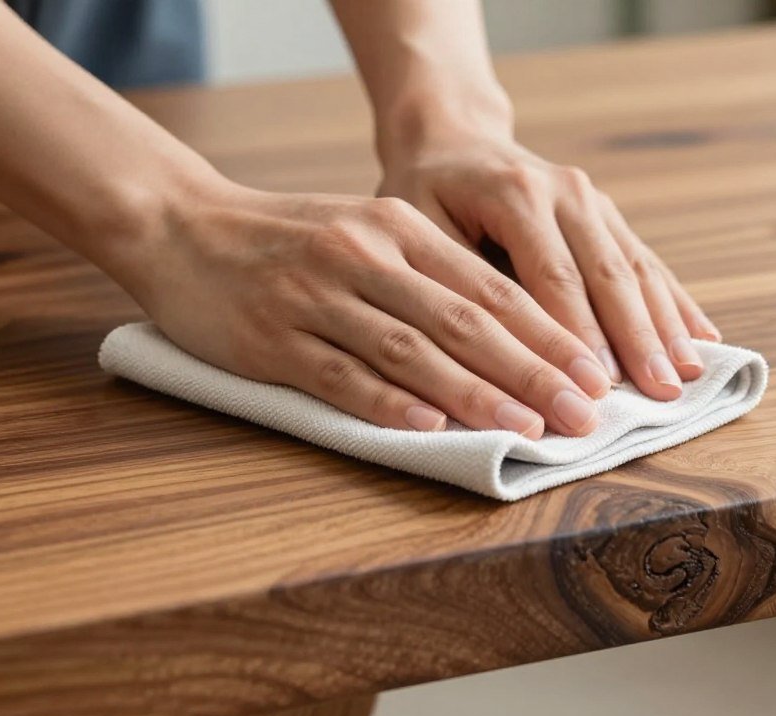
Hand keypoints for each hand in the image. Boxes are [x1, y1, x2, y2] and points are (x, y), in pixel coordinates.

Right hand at [124, 181, 613, 437]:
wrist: (181, 225)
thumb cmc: (286, 237)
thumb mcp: (364, 230)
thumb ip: (426, 274)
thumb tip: (502, 337)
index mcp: (398, 228)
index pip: (489, 288)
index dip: (548, 335)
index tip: (594, 376)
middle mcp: (365, 255)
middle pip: (464, 320)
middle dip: (531, 370)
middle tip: (583, 412)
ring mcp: (317, 296)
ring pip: (410, 348)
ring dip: (473, 392)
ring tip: (525, 427)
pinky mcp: (273, 338)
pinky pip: (339, 373)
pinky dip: (386, 403)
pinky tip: (429, 430)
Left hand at [379, 134, 722, 400]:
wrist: (452, 141)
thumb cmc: (425, 193)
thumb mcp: (418, 227)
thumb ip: (459, 282)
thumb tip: (496, 356)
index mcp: (517, 193)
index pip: (554, 277)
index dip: (579, 336)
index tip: (598, 388)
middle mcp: (565, 190)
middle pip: (608, 274)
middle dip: (637, 338)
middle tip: (660, 393)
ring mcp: (592, 200)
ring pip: (635, 268)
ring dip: (665, 324)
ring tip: (688, 375)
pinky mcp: (606, 215)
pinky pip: (646, 261)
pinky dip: (675, 303)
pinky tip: (703, 339)